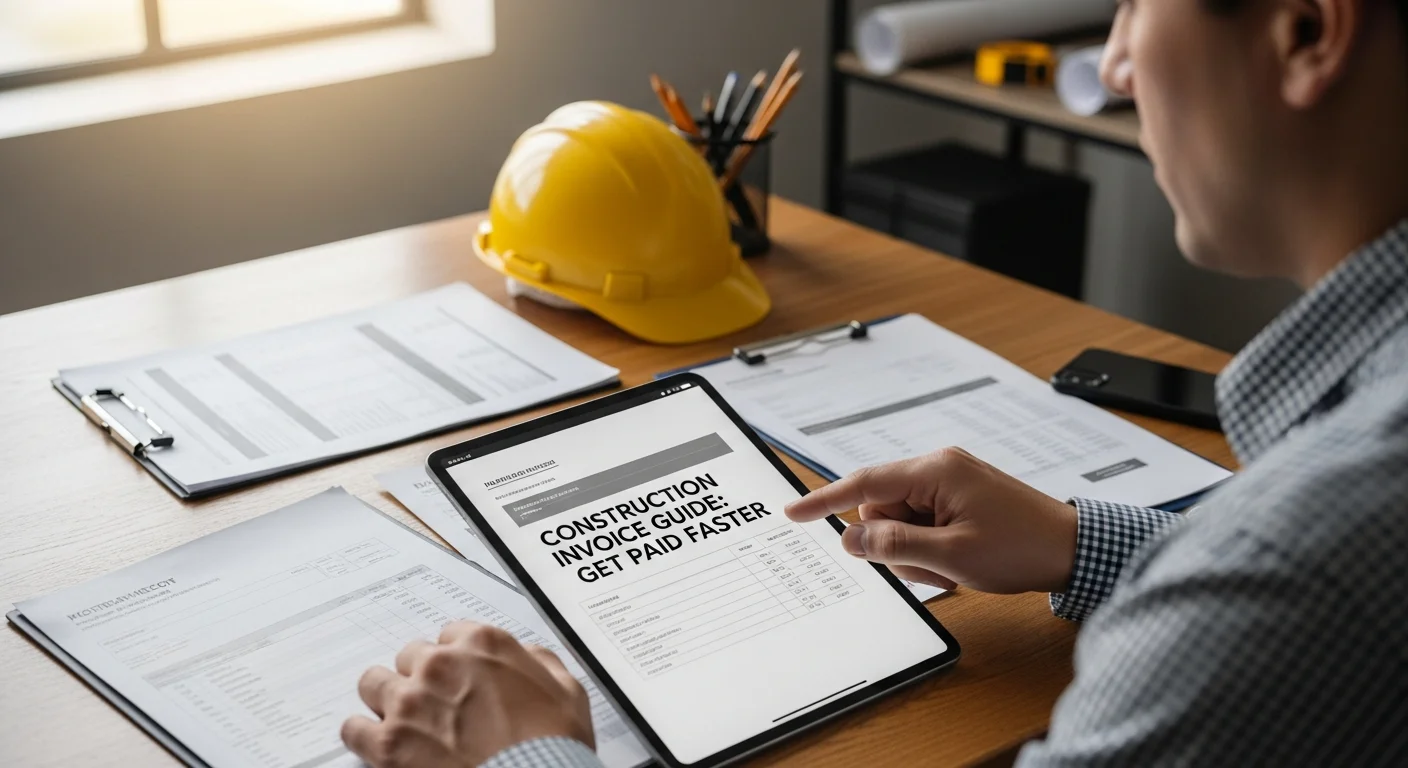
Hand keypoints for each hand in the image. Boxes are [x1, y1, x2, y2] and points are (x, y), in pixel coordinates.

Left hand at [341, 622, 593, 767]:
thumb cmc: (553, 744)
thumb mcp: (567, 692)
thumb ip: (541, 662)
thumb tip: (529, 656)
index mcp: (481, 644)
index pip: (449, 636)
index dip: (456, 661)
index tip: (460, 680)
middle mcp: (440, 665)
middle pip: (410, 658)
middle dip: (422, 680)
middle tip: (438, 707)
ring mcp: (410, 703)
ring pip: (374, 684)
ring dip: (388, 701)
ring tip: (404, 723)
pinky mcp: (388, 744)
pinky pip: (353, 729)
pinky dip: (364, 736)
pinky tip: (379, 745)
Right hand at [784, 448, 1077, 594]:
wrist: (1075, 549)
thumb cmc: (1023, 548)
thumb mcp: (952, 556)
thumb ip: (894, 545)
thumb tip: (851, 537)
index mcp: (935, 470)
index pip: (864, 483)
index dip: (825, 500)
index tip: (793, 512)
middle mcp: (939, 467)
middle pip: (881, 508)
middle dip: (894, 544)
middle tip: (931, 569)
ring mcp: (951, 481)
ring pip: (900, 521)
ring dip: (916, 552)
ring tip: (953, 568)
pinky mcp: (960, 497)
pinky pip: (922, 523)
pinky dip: (931, 549)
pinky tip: (959, 562)